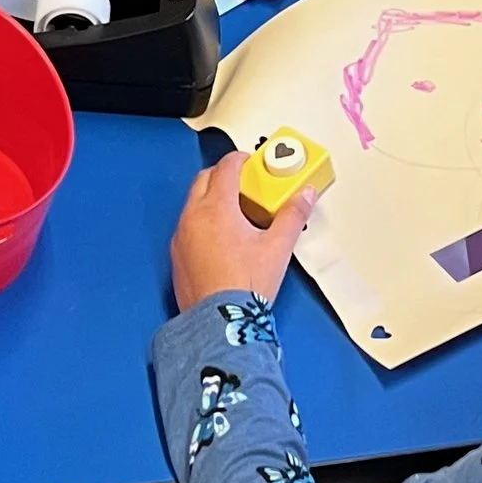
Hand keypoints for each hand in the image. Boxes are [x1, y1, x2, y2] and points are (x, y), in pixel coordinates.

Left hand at [171, 151, 311, 307]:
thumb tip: (304, 196)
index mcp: (216, 209)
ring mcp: (181, 237)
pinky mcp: (177, 256)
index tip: (252, 163)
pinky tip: (222, 238)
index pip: (226, 168)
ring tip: (237, 212)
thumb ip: (292, 216)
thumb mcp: (277, 247)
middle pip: (204, 179)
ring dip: (212, 198)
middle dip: (224, 175)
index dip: (241, 160)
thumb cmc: (244, 286)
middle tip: (246, 184)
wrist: (219, 322)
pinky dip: (202, 222)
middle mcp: (193, 218)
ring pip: (193, 203)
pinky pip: (188, 226)